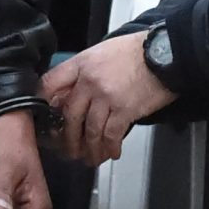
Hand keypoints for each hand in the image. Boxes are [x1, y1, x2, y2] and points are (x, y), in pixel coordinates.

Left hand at [44, 33, 177, 165]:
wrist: (165, 53)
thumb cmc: (136, 51)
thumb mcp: (102, 51)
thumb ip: (84, 70)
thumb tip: (71, 91)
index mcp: (81, 64)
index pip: (50, 83)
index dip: (43, 103)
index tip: (44, 117)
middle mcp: (90, 81)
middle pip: (69, 115)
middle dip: (67, 138)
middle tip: (68, 149)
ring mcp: (106, 97)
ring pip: (89, 130)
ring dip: (89, 148)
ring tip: (90, 157)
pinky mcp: (124, 110)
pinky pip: (110, 135)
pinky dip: (109, 147)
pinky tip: (111, 153)